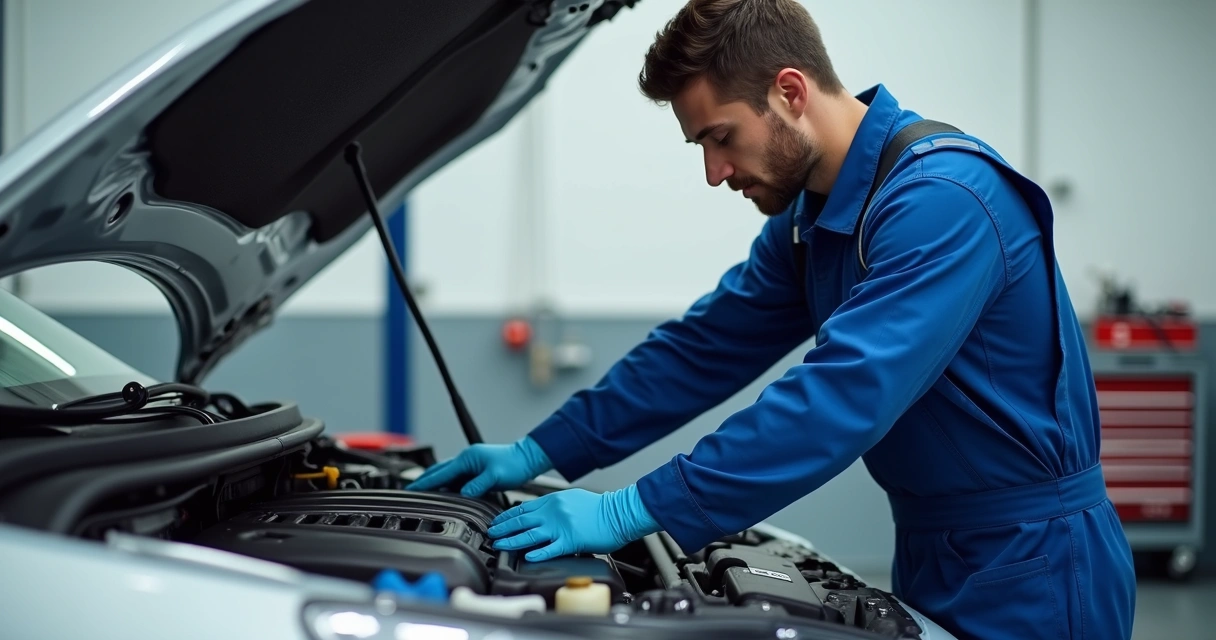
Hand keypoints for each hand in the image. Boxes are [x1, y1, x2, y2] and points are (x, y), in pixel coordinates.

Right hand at [406, 436, 552, 497]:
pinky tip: (444, 493)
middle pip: (439, 472)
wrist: (527, 459)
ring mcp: (470, 465)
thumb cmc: (514, 464)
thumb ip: (478, 485)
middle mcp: (466, 460)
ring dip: (435, 483)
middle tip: (410, 492)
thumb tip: (464, 494)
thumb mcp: (495, 476)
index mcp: (467, 458)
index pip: (441, 473)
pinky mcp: (475, 471)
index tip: (411, 490)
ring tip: (422, 493)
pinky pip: (456, 479)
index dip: (425, 482)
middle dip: (424, 481)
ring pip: (447, 475)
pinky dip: (447, 486)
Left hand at [487, 485, 661, 561]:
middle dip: (503, 528)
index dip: (506, 517)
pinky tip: (527, 557)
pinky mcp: (571, 541)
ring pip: (529, 535)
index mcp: (553, 501)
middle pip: (521, 521)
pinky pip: (550, 549)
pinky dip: (537, 553)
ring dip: (511, 541)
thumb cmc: (599, 508)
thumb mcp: (572, 499)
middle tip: (490, 534)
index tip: (496, 523)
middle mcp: (554, 512)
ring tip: (500, 545)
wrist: (619, 513)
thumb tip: (539, 514)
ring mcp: (561, 526)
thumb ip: (554, 506)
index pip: (523, 509)